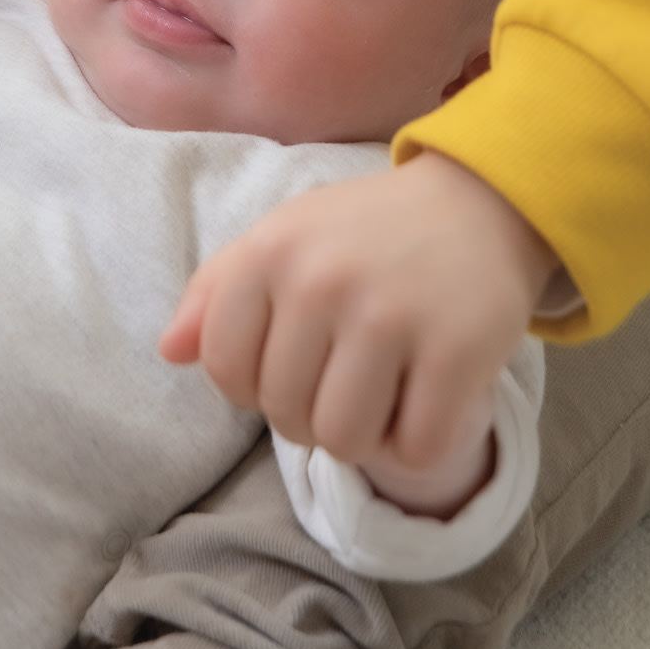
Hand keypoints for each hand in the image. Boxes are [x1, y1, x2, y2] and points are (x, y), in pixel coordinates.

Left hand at [160, 152, 557, 492]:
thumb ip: (217, 291)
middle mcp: (322, 282)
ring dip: (363, 437)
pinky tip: (426, 404)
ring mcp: (392, 316)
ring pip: (343, 440)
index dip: (253, 388)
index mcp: (269, 253)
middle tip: (346, 378)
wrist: (480, 200)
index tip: (291, 365)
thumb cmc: (366, 231)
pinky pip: (416, 448)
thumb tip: (169, 351)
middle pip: (284, 413)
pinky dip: (418, 444)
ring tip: (382, 396)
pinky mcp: (460, 349)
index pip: (225, 370)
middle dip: (311, 413)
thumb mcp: (283, 237)